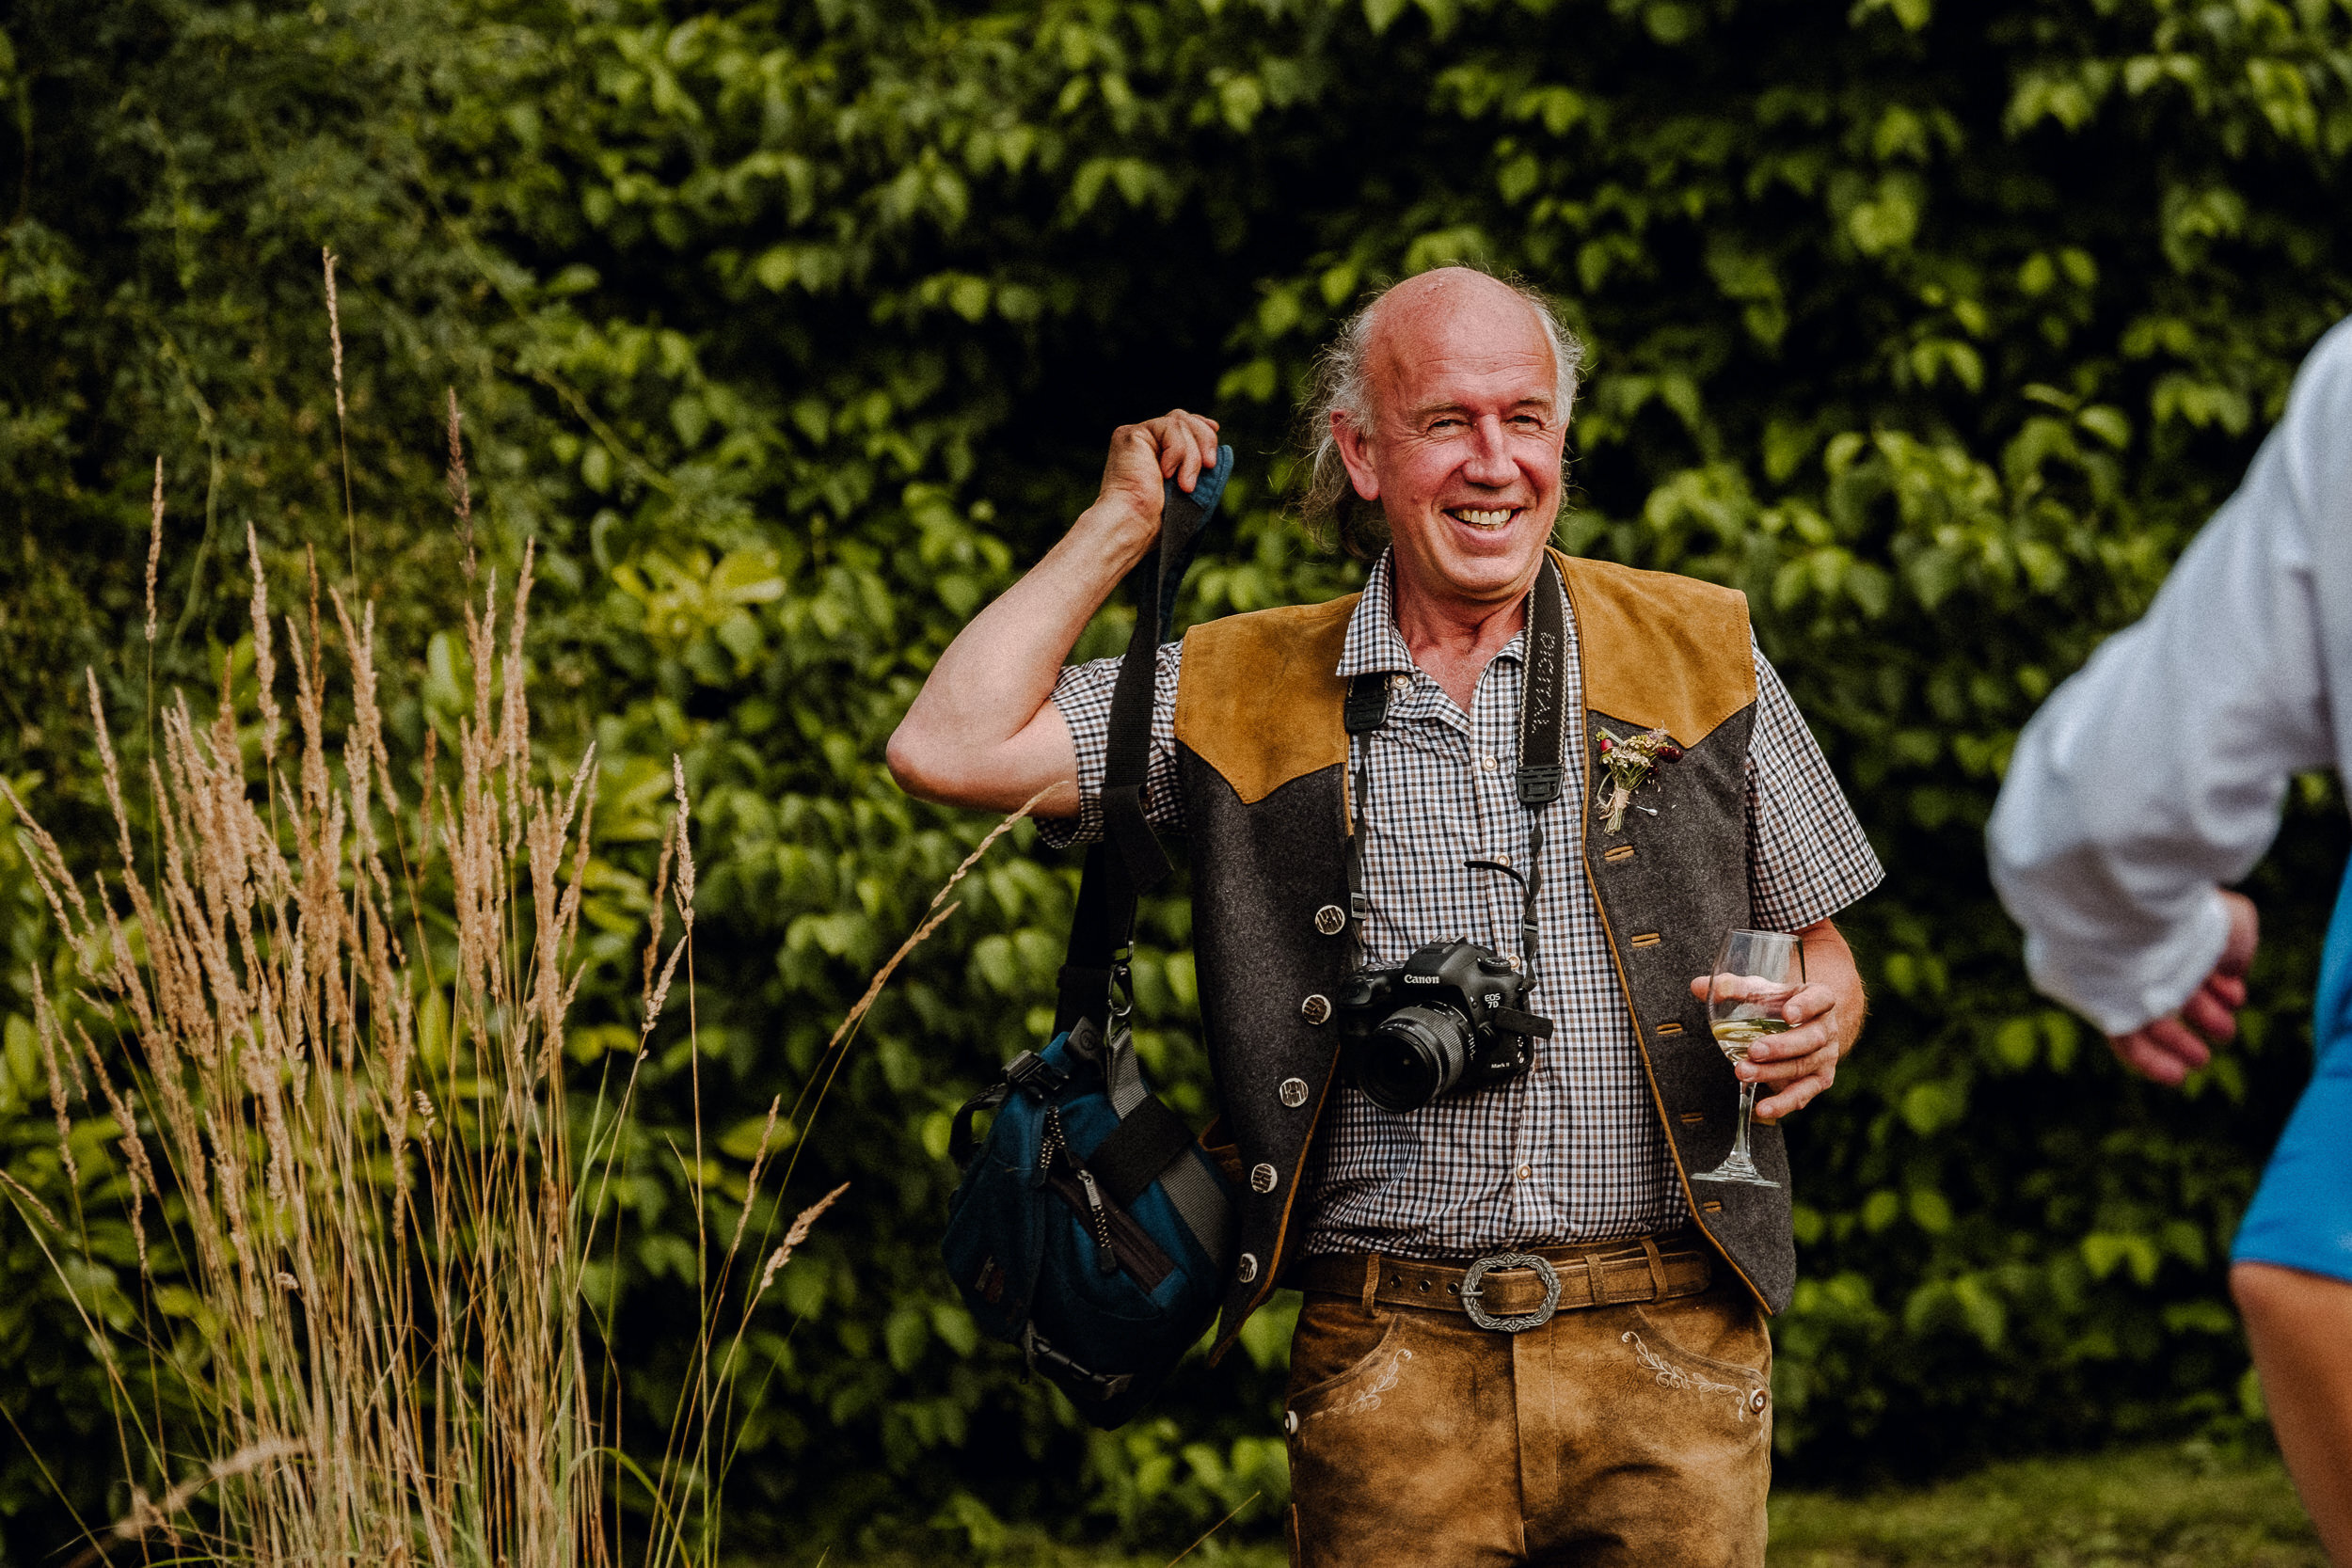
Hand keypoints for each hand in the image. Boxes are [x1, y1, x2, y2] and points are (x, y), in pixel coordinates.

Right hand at [1081, 410, 1221, 552]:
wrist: (1136, 524)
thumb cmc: (1160, 520)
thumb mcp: (1189, 487)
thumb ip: (1197, 463)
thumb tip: (1214, 441)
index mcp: (1157, 454)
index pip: (1182, 424)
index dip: (1202, 425)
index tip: (1215, 430)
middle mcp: (1146, 442)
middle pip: (1184, 418)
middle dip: (1204, 438)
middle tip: (1209, 466)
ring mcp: (1137, 437)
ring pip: (1180, 423)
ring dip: (1191, 456)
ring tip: (1185, 485)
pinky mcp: (1130, 434)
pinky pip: (1169, 426)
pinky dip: (1177, 450)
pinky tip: (1167, 473)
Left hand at [1686, 918, 1863, 1122]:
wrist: (1806, 1024)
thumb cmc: (1780, 1003)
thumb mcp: (1761, 990)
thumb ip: (1732, 987)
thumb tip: (1697, 986)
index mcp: (1819, 999)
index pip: (1819, 999)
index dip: (1806, 1006)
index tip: (1787, 1013)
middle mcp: (1827, 1029)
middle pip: (1810, 1039)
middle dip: (1780, 1047)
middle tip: (1753, 1051)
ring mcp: (1825, 1056)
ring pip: (1803, 1067)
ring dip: (1772, 1073)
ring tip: (1742, 1073)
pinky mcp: (1819, 1080)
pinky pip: (1803, 1094)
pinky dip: (1783, 1103)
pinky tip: (1763, 1108)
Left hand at [2107, 890, 2258, 1086]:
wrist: (2135, 920)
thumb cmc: (2189, 921)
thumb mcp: (2234, 928)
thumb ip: (2239, 950)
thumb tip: (2234, 972)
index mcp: (2175, 934)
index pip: (2198, 965)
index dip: (2222, 987)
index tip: (2236, 999)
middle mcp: (2147, 957)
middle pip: (2177, 995)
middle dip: (2207, 1016)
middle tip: (2226, 1033)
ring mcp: (2123, 982)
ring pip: (2152, 1020)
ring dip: (2179, 1044)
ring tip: (2202, 1060)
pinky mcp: (2103, 1006)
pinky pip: (2126, 1039)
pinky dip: (2149, 1060)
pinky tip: (2176, 1076)